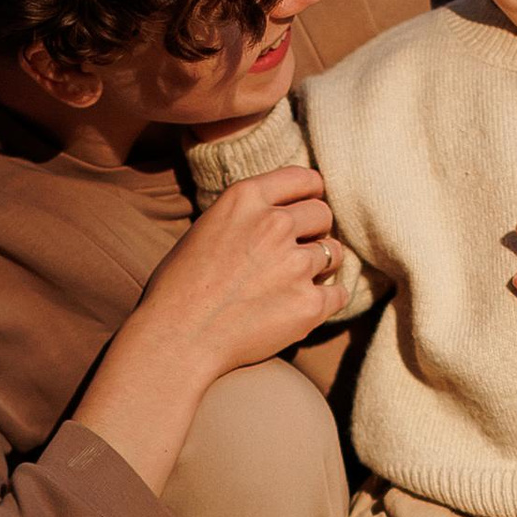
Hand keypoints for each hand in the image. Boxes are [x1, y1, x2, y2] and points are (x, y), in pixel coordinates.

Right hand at [74, 165, 345, 492]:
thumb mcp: (207, 227)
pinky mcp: (308, 303)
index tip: (307, 209)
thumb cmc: (178, 288)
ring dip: (321, 266)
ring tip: (295, 282)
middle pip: (322, 214)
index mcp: (245, 198)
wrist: (176, 338)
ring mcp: (294, 264)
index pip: (304, 178)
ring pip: (333, 253)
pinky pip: (339, 293)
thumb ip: (246, 216)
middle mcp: (274, 223)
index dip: (310, 194)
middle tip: (296, 253)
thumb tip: (283, 214)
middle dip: (315, 232)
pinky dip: (328, 300)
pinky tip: (306, 306)